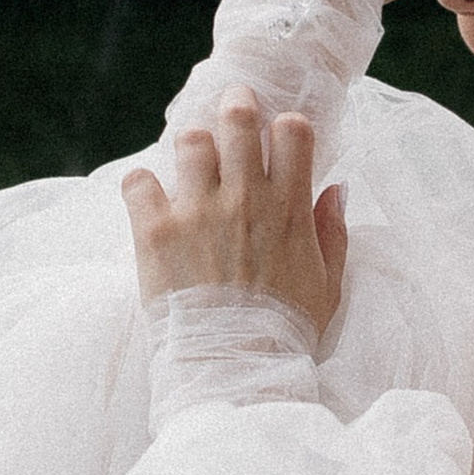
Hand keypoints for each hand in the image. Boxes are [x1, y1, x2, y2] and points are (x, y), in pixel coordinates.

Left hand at [121, 89, 349, 332]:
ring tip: (191, 161)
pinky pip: (138, 181)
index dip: (285, 127)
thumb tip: (335, 189)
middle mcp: (244, 198)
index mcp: (288, 207)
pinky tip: (150, 198)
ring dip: (192, 146)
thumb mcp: (328, 284)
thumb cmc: (286, 329)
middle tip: (232, 108)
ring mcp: (197, 211)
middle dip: (236, 105)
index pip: (292, 130)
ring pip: (189, 141)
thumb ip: (334, 232)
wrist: (235, 368)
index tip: (278, 138)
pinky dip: (141, 185)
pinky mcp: (154, 231)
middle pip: (237, 120)